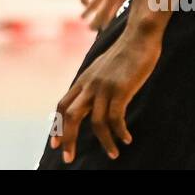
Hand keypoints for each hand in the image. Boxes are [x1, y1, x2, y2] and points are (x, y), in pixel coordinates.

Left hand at [49, 28, 160, 163]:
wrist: (139, 36)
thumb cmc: (124, 54)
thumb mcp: (102, 69)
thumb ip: (94, 84)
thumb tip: (90, 101)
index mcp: (83, 80)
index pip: (62, 105)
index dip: (56, 125)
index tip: (55, 144)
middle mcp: (89, 84)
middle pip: (70, 116)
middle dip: (68, 139)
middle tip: (69, 159)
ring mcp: (104, 87)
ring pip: (95, 123)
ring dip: (104, 142)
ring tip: (113, 154)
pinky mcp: (120, 89)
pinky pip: (116, 118)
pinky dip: (120, 132)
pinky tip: (127, 139)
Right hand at [80, 0, 138, 30]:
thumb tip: (134, 8)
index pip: (113, 17)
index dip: (108, 26)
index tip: (105, 32)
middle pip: (100, 16)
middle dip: (94, 25)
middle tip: (92, 29)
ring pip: (90, 6)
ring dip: (86, 14)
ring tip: (83, 18)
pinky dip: (83, 0)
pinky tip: (84, 2)